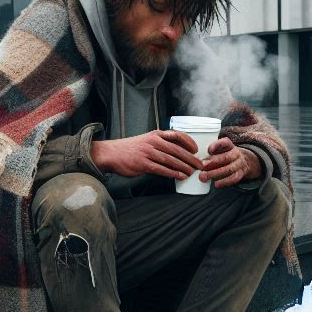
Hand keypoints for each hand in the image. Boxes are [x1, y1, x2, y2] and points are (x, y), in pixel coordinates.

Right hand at [89, 130, 205, 179]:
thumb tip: (178, 152)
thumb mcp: (146, 140)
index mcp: (155, 134)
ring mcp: (148, 153)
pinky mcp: (144, 164)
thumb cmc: (130, 149)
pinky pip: (162, 169)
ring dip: (184, 167)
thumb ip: (161, 144)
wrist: (112, 153)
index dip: (189, 142)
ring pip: (171, 160)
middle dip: (190, 158)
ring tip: (192, 172)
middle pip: (177, 149)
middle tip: (199, 164)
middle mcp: (153, 142)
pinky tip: (180, 176)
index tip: (196, 149)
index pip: (177, 135)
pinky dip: (173, 173)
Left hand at [200, 137, 262, 189]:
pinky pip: (233, 178)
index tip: (209, 150)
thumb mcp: (221, 150)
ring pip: (228, 169)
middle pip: (225, 157)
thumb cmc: (228, 155)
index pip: (225, 143)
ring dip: (215, 173)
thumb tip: (199, 161)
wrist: (245, 161)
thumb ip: (211, 155)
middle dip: (212, 162)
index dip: (216, 145)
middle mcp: (236, 154)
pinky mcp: (241, 173)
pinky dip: (224, 182)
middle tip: (202, 166)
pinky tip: (216, 184)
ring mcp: (240, 164)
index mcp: (230, 146)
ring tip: (204, 177)